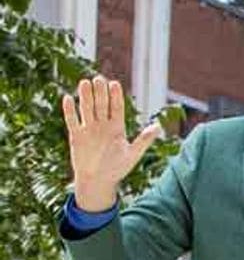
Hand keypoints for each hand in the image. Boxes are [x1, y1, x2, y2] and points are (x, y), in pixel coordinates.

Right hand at [62, 77, 163, 213]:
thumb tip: (158, 126)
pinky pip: (72, 121)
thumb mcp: (133, 154)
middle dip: (100, 92)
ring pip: (87, 109)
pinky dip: (70, 111)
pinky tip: (68, 98)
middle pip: (101, 105)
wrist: (98, 181)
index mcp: (117, 128)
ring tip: (85, 82)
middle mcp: (102, 126)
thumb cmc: (117, 169)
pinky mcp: (76, 136)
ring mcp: (88, 130)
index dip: (116, 96)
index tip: (115, 84)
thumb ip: (144, 140)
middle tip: (99, 78)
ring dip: (85, 96)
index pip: (117, 108)